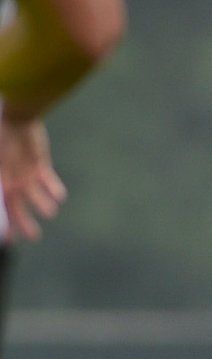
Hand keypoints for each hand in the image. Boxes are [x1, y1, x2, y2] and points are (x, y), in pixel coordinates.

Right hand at [0, 112, 64, 240]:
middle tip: (34, 237)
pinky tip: (59, 196)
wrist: (13, 118)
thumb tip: (5, 191)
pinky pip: (50, 183)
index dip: (4, 224)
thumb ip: (1, 187)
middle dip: (25, 224)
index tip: (8, 240)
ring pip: (36, 198)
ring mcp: (26, 175)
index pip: (1, 208)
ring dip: (43, 205)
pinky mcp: (40, 166)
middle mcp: (10, 183)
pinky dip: (54, 190)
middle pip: (17, 209)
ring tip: (49, 211)